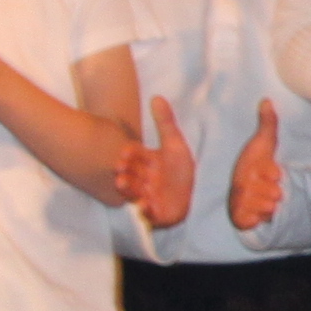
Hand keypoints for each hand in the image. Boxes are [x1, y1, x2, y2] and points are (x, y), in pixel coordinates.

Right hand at [116, 97, 197, 225]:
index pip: (136, 155)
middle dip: (125, 171)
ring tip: (122, 184)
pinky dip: (146, 211)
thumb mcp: (175, 144)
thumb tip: (157, 97)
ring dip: (128, 189)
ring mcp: (146, 196)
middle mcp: (143, 179)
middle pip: (132, 173)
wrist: (192, 195)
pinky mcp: (154, 213)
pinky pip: (149, 213)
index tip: (125, 150)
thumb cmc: (180, 169)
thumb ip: (166, 122)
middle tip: (119, 168)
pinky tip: (145, 206)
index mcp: (146, 162)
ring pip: (135, 192)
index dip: (131, 153)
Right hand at [224, 100, 287, 232]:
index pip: (274, 174)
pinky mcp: (239, 220)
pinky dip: (260, 218)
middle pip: (274, 194)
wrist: (241, 193)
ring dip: (269, 206)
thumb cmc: (254, 168)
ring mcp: (240, 204)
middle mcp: (242, 186)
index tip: (270, 172)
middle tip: (264, 188)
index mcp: (248, 168)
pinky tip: (255, 211)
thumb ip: (268, 124)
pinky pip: (259, 221)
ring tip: (260, 199)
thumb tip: (267, 100)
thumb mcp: (263, 145)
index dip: (276, 174)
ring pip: (268, 208)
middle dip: (274, 192)